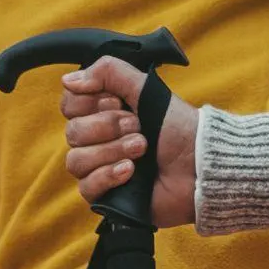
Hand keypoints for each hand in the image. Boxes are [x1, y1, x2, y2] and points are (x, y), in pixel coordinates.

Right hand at [59, 57, 197, 227]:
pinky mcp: (107, 195)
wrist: (201, 165)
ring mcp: (100, 168)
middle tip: (139, 127)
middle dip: (108, 127)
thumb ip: (109, 72)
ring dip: (112, 150)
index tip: (118, 102)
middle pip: (73, 132)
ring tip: (142, 148)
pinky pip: (86, 186)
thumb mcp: (146, 89)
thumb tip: (68, 79)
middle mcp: (98, 139)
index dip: (90, 103)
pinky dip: (109, 175)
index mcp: (104, 112)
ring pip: (76, 160)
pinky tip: (131, 171)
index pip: (70, 104)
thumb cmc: (178, 127)